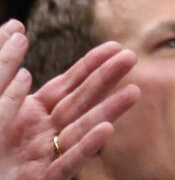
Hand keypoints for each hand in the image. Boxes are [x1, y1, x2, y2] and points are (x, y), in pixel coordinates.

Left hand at [0, 19, 140, 179]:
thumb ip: (2, 75)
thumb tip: (19, 35)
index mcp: (28, 116)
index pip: (64, 86)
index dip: (89, 66)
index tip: (114, 46)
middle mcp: (41, 134)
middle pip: (78, 103)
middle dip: (105, 80)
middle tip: (131, 58)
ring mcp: (43, 158)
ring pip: (78, 132)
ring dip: (107, 112)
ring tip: (134, 92)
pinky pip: (65, 166)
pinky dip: (85, 149)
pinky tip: (106, 131)